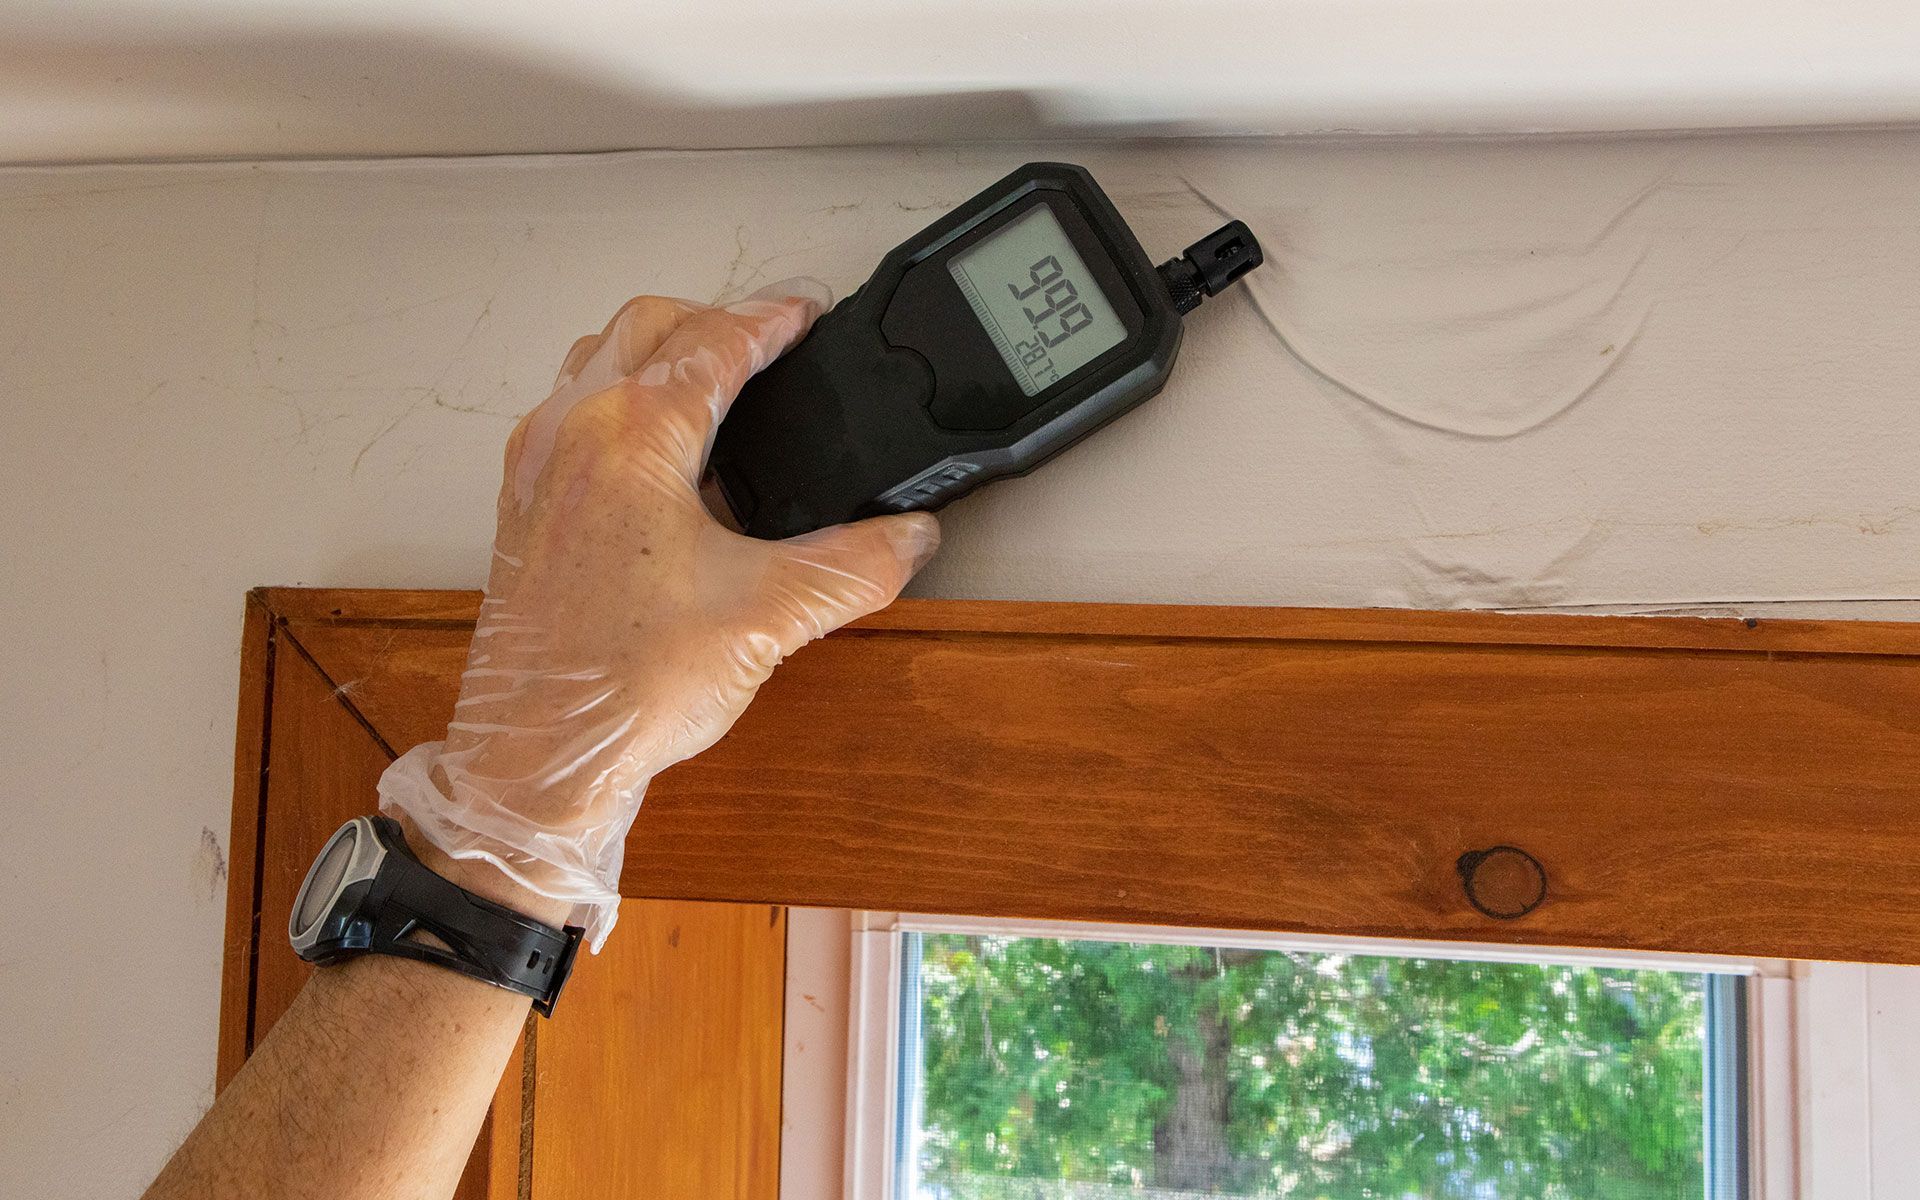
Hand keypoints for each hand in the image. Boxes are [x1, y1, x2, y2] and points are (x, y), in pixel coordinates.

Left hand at [379, 280, 939, 945]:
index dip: (773, 319)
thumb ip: (854, 566)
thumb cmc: (623, 686)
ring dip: (658, 353)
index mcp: (630, 436)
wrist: (538, 759)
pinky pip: (570, 412)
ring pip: (596, 359)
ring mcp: (537, 468)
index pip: (715, 341)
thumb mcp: (768, 618)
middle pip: (646, 326)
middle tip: (770, 338)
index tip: (806, 312)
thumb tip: (909, 538)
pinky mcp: (523, 509)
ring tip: (717, 384)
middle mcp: (571, 434)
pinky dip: (619, 400)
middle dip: (714, 320)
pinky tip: (661, 458)